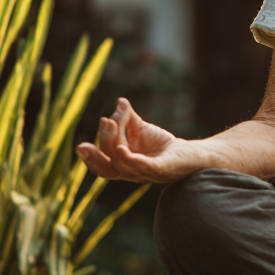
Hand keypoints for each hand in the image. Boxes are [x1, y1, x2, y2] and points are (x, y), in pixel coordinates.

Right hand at [76, 98, 204, 183]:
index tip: (80, 144)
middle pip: (109, 166)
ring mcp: (147, 173)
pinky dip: (129, 160)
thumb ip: (127, 118)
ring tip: (111, 122)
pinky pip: (142, 168)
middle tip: (101, 124)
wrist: (194, 154)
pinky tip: (122, 149)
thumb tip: (119, 101)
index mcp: (124, 165)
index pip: (103, 166)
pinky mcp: (162, 170)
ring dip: (113, 143)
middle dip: (100, 147)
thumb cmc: (165, 146)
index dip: (91, 158)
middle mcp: (133, 173)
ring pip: (122, 165)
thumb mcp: (142, 130)